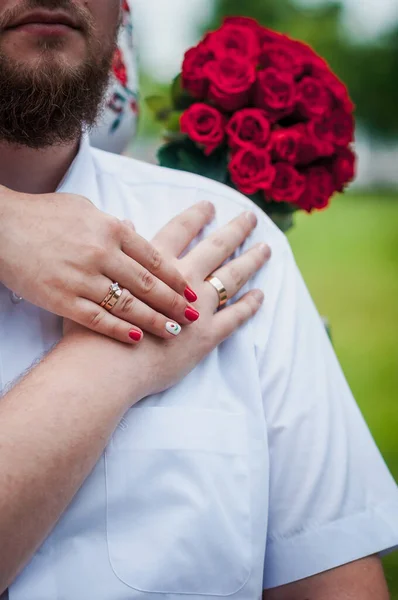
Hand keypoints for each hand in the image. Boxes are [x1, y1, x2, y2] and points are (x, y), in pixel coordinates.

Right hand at [0, 186, 214, 342]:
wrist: (0, 226)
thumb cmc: (43, 214)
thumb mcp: (84, 208)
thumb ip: (113, 224)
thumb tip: (135, 230)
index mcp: (111, 228)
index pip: (154, 257)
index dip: (176, 278)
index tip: (192, 292)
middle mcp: (101, 253)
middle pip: (147, 284)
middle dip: (174, 303)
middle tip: (193, 317)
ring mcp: (81, 278)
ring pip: (127, 305)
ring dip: (155, 320)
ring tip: (174, 332)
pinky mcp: (60, 299)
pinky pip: (97, 319)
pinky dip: (119, 329)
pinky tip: (136, 338)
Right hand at [65, 209, 270, 401]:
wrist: (106, 368)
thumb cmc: (97, 327)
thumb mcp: (101, 282)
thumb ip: (119, 253)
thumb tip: (127, 226)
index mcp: (156, 266)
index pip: (181, 231)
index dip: (196, 216)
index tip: (210, 205)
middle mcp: (183, 281)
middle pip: (215, 248)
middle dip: (235, 230)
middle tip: (251, 217)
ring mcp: (199, 309)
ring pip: (232, 277)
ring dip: (250, 261)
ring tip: (265, 249)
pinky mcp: (207, 336)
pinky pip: (235, 318)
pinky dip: (249, 306)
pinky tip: (260, 296)